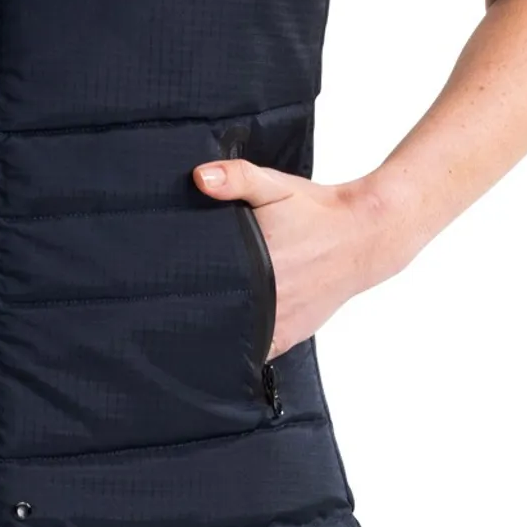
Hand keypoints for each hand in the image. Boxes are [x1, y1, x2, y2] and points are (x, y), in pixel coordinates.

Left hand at [191, 159, 394, 360]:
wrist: (361, 235)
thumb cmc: (315, 211)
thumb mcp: (274, 184)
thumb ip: (237, 178)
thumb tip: (200, 177)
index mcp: (256, 264)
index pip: (204, 287)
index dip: (181, 286)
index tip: (166, 281)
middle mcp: (268, 301)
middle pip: (214, 314)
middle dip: (195, 305)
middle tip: (177, 293)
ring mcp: (279, 323)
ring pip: (235, 337)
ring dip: (218, 326)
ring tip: (200, 311)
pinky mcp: (290, 336)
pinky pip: (258, 349)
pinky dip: (244, 343)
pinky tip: (230, 328)